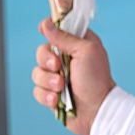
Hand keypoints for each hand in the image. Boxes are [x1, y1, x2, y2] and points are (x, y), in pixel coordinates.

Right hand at [33, 19, 115, 134]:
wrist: (97, 111)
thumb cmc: (96, 80)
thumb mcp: (86, 51)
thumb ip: (65, 37)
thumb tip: (47, 24)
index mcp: (78, 44)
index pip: (57, 29)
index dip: (48, 28)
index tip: (43, 30)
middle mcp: (66, 59)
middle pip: (41, 51)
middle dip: (46, 60)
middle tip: (58, 67)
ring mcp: (58, 77)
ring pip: (37, 72)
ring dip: (48, 81)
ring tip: (62, 87)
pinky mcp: (52, 93)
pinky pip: (37, 90)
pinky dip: (46, 95)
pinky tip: (57, 100)